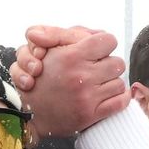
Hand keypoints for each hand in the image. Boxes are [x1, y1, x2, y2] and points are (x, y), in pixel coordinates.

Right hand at [15, 26, 130, 137]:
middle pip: (117, 63)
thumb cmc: (37, 78)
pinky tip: (110, 95)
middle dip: (108, 64)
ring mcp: (87, 97)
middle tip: (97, 69)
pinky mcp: (90, 115)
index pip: (108, 41)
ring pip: (120, 83)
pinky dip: (120, 98)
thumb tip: (94, 33)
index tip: (96, 51)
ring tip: (99, 83)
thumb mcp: (42, 48)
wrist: (27, 113)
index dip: (103, 44)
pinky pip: (120, 103)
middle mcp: (81, 77)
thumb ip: (63, 34)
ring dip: (111, 82)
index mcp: (71, 57)